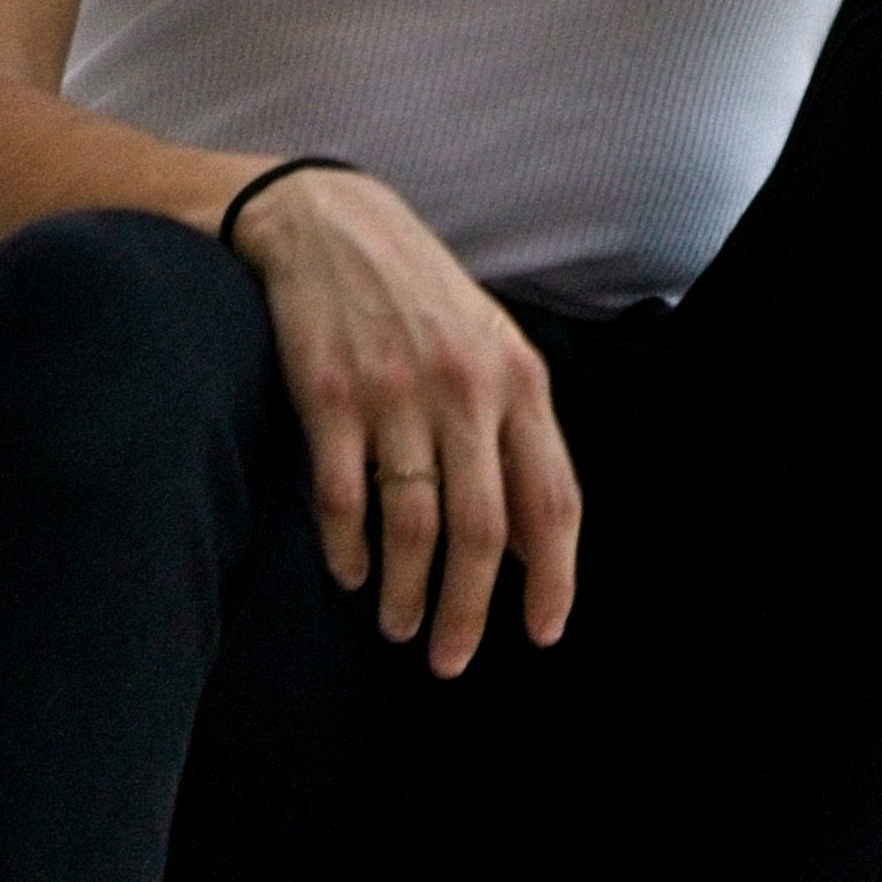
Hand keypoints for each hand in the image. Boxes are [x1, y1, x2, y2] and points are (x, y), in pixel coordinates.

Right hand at [230, 167, 578, 673]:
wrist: (327, 221)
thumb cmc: (417, 293)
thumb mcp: (489, 345)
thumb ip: (515, 434)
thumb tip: (524, 540)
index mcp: (519, 381)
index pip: (552, 500)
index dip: (553, 578)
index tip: (542, 632)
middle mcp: (465, 391)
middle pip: (481, 531)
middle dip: (470, 612)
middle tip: (452, 661)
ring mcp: (396, 395)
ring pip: (413, 526)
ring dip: (408, 593)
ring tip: (401, 628)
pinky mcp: (328, 397)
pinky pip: (344, 498)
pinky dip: (349, 549)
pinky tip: (352, 574)